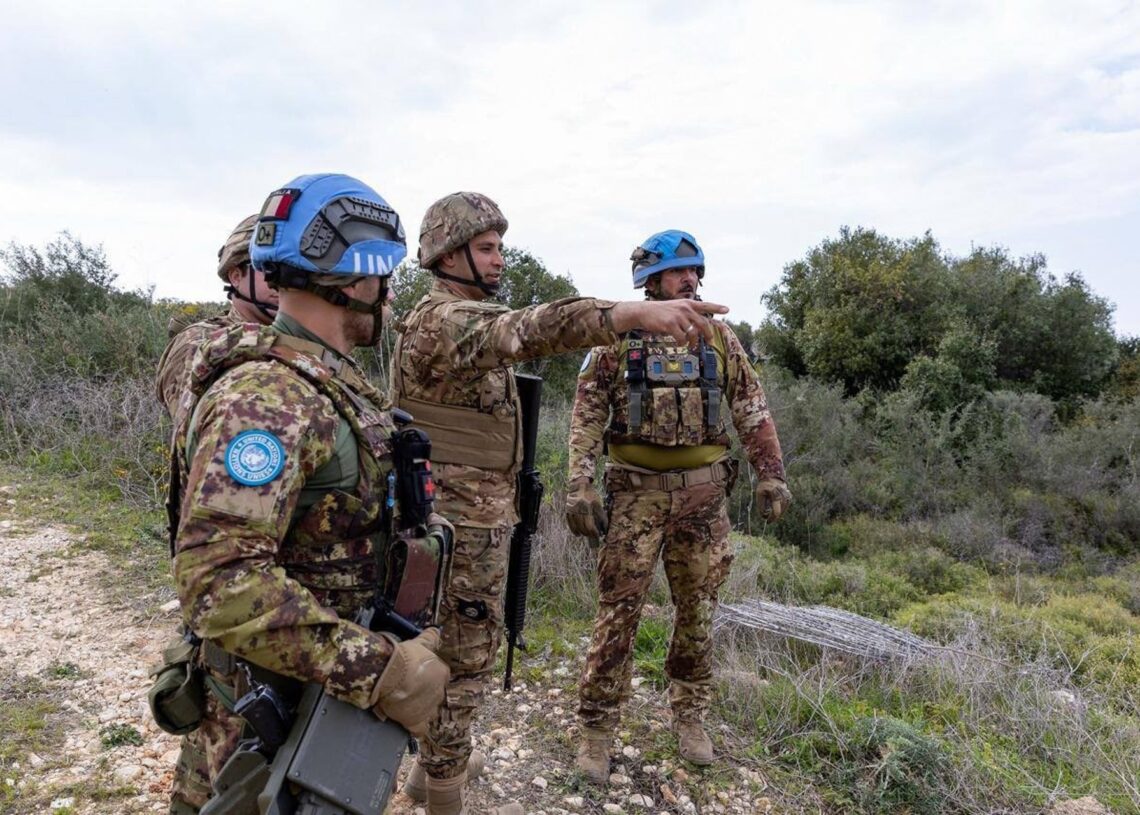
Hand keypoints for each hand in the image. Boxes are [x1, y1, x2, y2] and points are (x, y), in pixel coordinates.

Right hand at [369, 627, 449, 737]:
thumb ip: (430, 638)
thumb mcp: (419, 643)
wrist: (388, 673)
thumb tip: (437, 630)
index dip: (427, 677)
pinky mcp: (416, 721)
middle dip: (422, 693)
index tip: (416, 676)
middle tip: (406, 689)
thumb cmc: (404, 656)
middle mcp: (439, 692)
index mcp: (442, 673)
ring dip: (418, 709)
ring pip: (427, 711)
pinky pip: (419, 729)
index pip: (439, 677)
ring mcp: (429, 708)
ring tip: (403, 704)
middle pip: (433, 695)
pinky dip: (414, 727)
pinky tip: (406, 723)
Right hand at [565, 478, 606, 542]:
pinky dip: (574, 529)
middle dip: (588, 533)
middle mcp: (579, 509)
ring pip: (576, 526)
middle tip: (593, 536)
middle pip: (583, 527)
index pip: (590, 525)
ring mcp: (572, 510)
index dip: (594, 532)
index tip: (598, 536)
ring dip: (581, 532)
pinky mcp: (568, 510)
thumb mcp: (598, 504)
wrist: (579, 485)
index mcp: (588, 507)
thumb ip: (601, 516)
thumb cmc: (591, 495)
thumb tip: (604, 528)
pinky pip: (570, 523)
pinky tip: (577, 534)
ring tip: (586, 535)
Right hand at [611, 300, 728, 346]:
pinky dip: (682, 343)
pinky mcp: (671, 324)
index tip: (727, 309)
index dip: (717, 307)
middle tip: (709, 341)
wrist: (643, 312)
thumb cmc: (659, 312)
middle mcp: (685, 308)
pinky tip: (680, 343)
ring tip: (690, 345)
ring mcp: (678, 316)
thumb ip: (687, 314)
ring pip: (693, 333)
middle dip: (708, 334)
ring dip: (692, 342)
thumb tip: (697, 327)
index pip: (705, 305)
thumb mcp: (675, 308)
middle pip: (703, 323)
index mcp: (687, 304)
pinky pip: (682, 338)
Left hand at [755, 478, 791, 521]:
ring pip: (783, 510)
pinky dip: (781, 509)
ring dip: (778, 513)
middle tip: (768, 518)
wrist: (771, 478)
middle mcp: (783, 495)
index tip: (767, 522)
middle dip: (774, 516)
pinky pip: (785, 506)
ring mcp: (788, 496)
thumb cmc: (764, 487)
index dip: (772, 518)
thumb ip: (761, 506)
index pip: (776, 511)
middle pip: (780, 511)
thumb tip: (764, 516)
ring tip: (771, 514)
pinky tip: (776, 508)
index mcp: (775, 495)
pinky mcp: (789, 496)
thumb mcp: (759, 495)